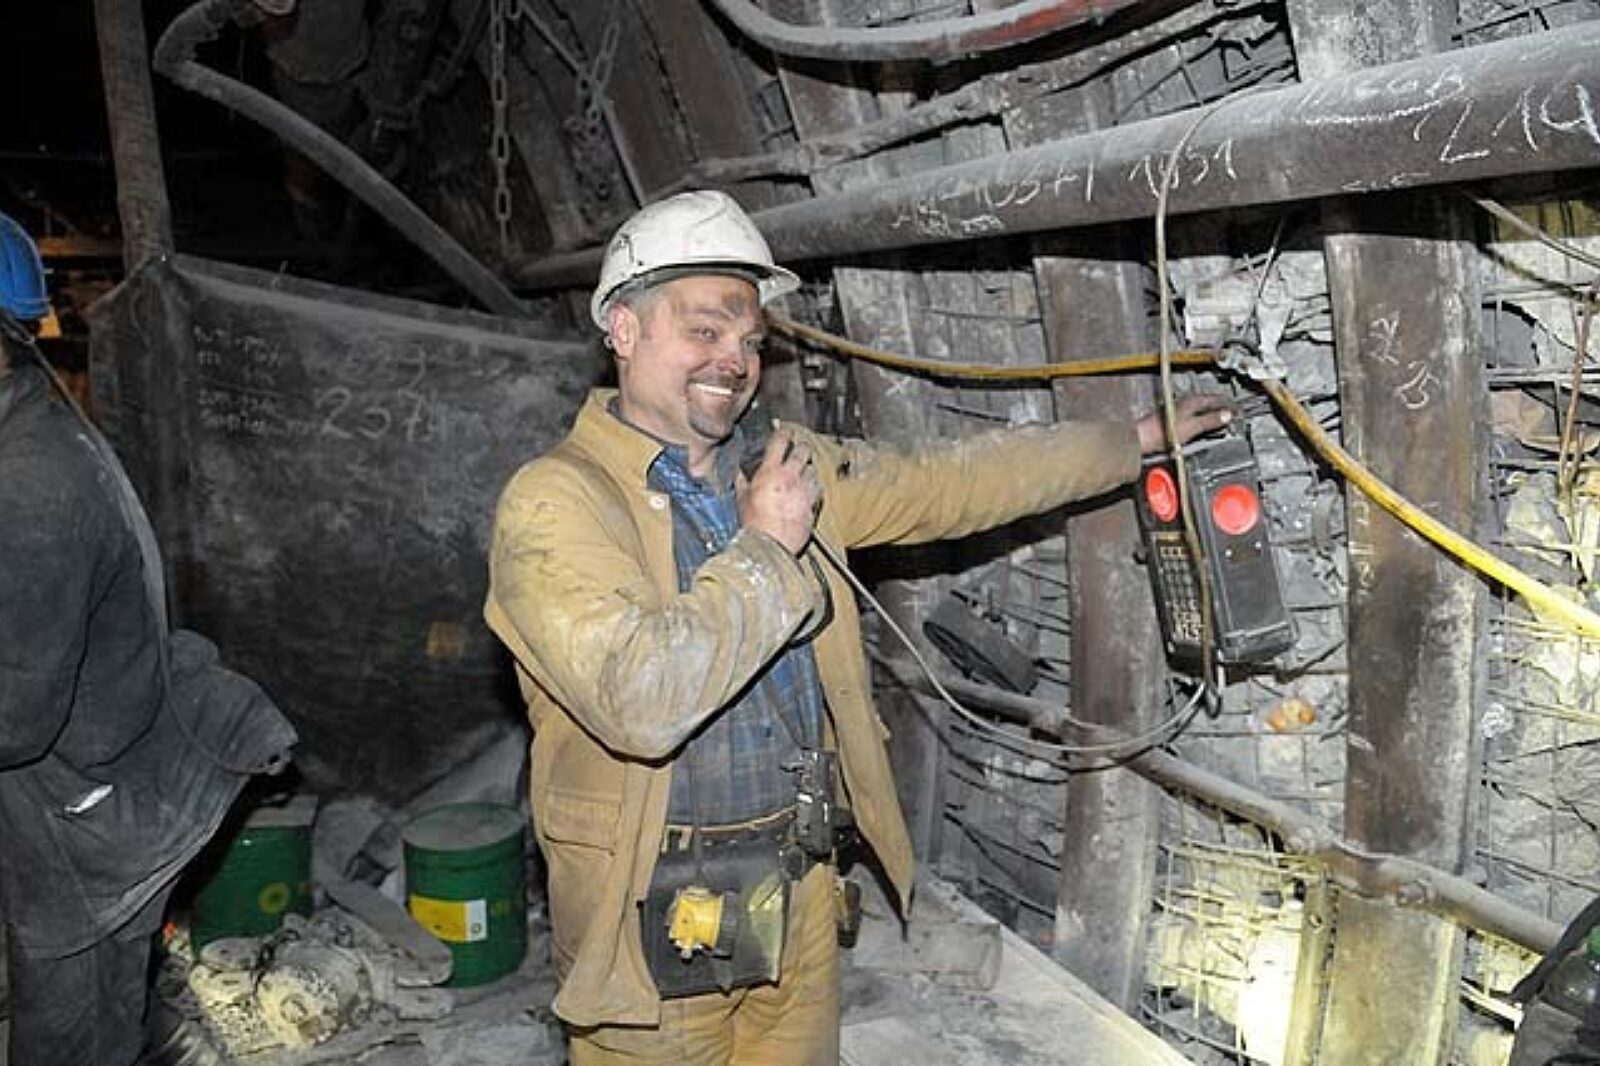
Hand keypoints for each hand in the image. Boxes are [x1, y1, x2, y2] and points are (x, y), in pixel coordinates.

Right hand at [737, 428, 821, 553]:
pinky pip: (818, 488)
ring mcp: (804, 489)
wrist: (772, 545)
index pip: (780, 442)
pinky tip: (809, 490)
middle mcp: (790, 476)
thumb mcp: (742, 500)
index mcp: (770, 471)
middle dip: (801, 448)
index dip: (783, 433)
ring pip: (813, 469)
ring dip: (808, 469)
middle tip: (798, 449)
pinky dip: (814, 486)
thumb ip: (742, 482)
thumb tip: (738, 473)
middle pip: (803, 450)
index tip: (784, 432)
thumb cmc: (754, 525)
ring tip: (802, 472)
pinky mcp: (813, 504)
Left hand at [1135, 393, 1233, 454]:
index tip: (1240, 411)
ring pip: (1203, 408)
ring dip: (1214, 413)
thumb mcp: (1193, 427)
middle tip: (1235, 414)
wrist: (1143, 438)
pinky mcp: (1174, 417)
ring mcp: (1180, 409)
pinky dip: (1205, 418)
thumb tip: (1227, 415)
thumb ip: (1211, 420)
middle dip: (1224, 407)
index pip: (1218, 399)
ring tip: (1224, 419)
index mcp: (1193, 401)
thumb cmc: (1162, 432)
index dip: (1231, 405)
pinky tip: (1204, 425)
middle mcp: (1186, 402)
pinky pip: (1196, 415)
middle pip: (1211, 402)